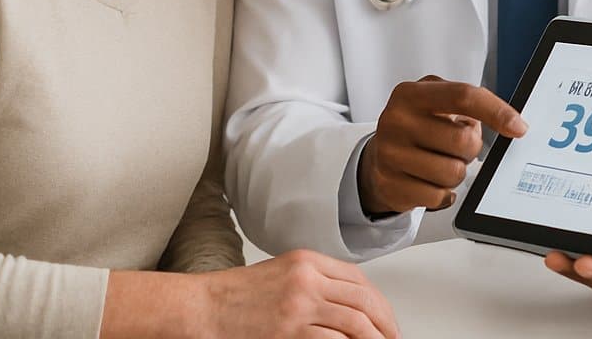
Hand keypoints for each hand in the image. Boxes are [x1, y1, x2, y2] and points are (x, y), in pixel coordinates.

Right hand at [199, 249, 398, 338]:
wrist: (199, 308)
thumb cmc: (234, 296)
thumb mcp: (280, 275)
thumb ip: (313, 282)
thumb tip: (347, 305)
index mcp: (307, 261)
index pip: (359, 279)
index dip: (379, 302)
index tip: (386, 319)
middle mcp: (308, 278)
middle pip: (364, 299)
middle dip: (384, 322)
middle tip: (392, 338)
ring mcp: (299, 304)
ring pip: (355, 321)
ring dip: (374, 338)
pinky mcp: (290, 329)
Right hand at [358, 75, 526, 215]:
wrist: (377, 156)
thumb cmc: (417, 125)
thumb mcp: (436, 101)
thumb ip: (470, 103)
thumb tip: (513, 123)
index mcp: (412, 94)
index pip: (464, 97)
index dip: (496, 111)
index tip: (519, 127)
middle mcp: (396, 121)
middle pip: (462, 141)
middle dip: (471, 149)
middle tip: (457, 147)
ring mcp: (390, 155)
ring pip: (453, 173)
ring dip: (457, 172)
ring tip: (441, 162)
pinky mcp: (389, 185)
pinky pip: (437, 197)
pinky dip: (443, 193)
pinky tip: (431, 181)